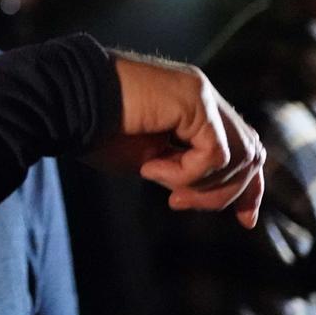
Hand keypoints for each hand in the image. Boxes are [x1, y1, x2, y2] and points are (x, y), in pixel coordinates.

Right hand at [86, 52, 265, 228]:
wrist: (65, 102)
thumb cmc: (93, 131)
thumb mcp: (148, 160)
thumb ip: (182, 170)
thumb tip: (206, 194)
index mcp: (192, 106)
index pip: (242, 146)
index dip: (249, 187)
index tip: (244, 222)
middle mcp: (202, 95)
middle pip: (251, 154)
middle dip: (226, 193)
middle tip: (177, 203)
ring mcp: (201, 93)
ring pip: (240, 157)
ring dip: (201, 186)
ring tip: (156, 180)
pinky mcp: (195, 97)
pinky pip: (215, 153)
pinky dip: (186, 173)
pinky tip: (150, 167)